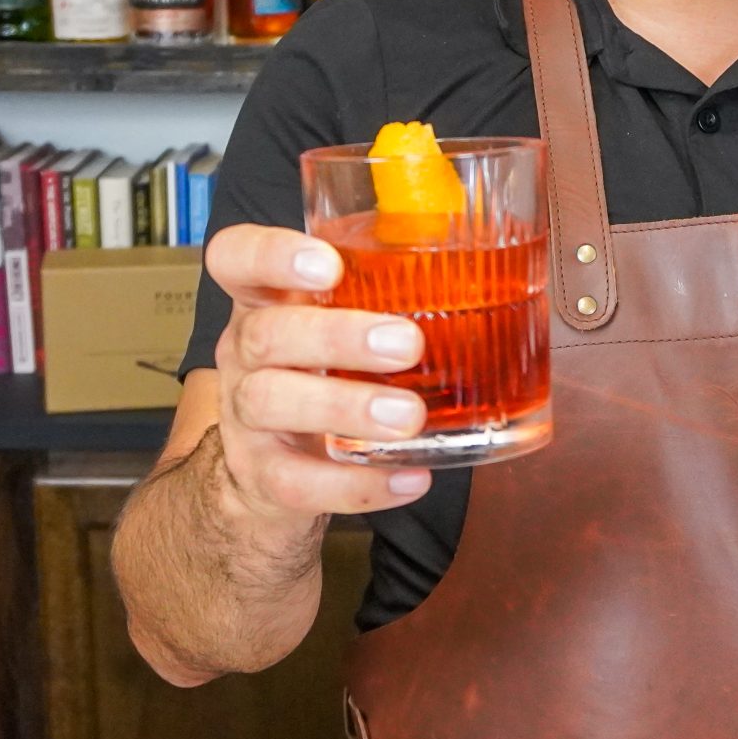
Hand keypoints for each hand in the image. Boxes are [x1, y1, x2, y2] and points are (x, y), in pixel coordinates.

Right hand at [205, 222, 435, 519]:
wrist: (275, 473)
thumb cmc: (328, 375)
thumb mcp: (346, 324)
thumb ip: (394, 293)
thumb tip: (500, 261)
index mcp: (266, 300)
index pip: (237, 256)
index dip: (271, 254)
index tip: (328, 265)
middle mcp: (244, 353)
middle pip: (266, 334)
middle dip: (337, 336)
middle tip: (406, 344)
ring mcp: (244, 418)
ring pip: (271, 402)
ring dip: (345, 407)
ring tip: (409, 416)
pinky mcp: (261, 476)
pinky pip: (297, 483)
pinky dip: (357, 484)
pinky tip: (409, 476)